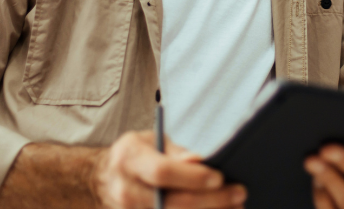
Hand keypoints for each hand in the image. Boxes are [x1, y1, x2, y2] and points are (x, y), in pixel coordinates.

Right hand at [91, 131, 246, 208]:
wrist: (104, 179)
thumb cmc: (135, 155)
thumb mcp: (150, 141)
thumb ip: (176, 152)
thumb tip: (199, 161)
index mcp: (129, 159)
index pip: (162, 172)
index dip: (192, 177)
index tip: (219, 177)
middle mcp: (126, 190)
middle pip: (171, 202)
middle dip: (210, 200)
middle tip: (238, 194)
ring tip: (235, 208)